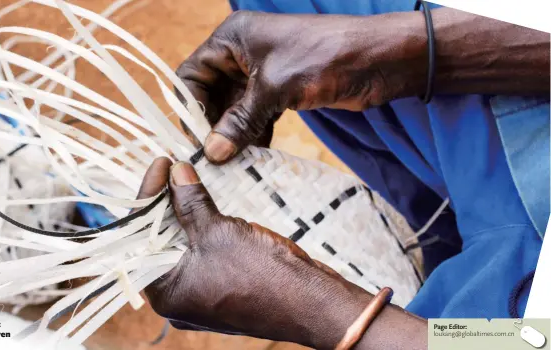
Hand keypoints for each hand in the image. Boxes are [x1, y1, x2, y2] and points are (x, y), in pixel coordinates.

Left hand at [137, 158, 375, 347]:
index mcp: (165, 292)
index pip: (138, 238)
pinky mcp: (223, 287)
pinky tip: (208, 202)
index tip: (161, 164)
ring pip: (182, 246)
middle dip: (164, 204)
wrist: (311, 303)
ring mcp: (201, 294)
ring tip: (187, 180)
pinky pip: (203, 253)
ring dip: (184, 214)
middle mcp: (178, 297)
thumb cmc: (260, 274)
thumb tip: (175, 172)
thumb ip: (190, 202)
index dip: (147, 196)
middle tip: (170, 170)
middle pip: (157, 242)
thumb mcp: (218, 232)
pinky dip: (203, 228)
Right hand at [176, 10, 426, 163]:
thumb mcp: (274, 89)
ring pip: (234, 109)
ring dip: (232, 135)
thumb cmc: (323, 58)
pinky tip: (252, 158)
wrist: (379, 60)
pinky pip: (256, 116)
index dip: (189, 106)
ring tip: (228, 165)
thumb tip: (211, 153)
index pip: (193, 74)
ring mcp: (262, 74)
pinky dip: (253, 135)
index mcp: (232, 38)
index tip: (192, 140)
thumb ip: (240, 121)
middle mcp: (242, 54)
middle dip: (211, 125)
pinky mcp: (281, 92)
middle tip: (209, 160)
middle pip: (212, 94)